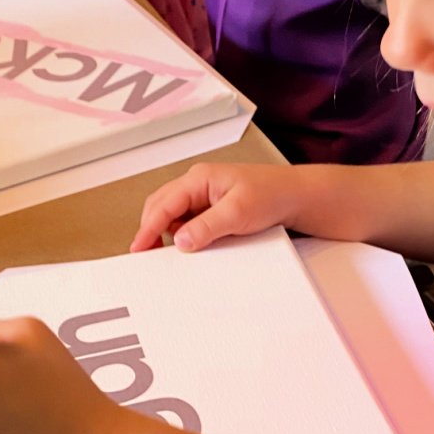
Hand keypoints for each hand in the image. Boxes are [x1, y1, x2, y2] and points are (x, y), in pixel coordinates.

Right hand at [131, 162, 307, 251]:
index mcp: (199, 178)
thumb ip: (206, 226)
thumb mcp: (238, 213)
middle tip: (146, 255)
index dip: (148, 227)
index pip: (164, 204)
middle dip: (151, 229)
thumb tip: (180, 241)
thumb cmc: (271, 194)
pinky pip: (187, 222)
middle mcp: (197, 185)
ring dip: (168, 233)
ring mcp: (203, 196)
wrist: (295, 197)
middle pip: (161, 207)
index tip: (138, 247)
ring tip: (169, 254)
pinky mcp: (210, 209)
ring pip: (172, 215)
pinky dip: (183, 235)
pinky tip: (189, 247)